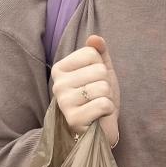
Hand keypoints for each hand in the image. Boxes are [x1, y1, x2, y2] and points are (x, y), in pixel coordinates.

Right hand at [49, 34, 120, 148]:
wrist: (100, 128)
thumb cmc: (98, 97)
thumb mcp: (101, 70)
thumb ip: (99, 52)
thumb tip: (94, 38)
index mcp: (60, 69)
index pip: (91, 53)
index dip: (101, 67)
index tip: (94, 81)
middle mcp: (57, 84)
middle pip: (99, 70)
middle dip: (106, 84)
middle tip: (97, 96)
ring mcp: (64, 102)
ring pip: (103, 87)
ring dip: (108, 98)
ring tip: (98, 106)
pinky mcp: (74, 119)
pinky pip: (103, 104)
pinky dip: (108, 110)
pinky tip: (98, 116)